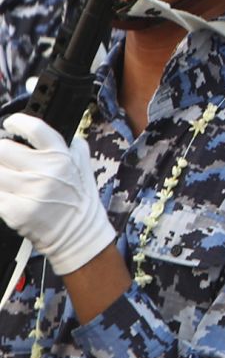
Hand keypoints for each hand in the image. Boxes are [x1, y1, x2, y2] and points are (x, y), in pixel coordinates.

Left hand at [0, 114, 114, 275]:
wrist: (78, 234)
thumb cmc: (79, 201)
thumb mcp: (84, 167)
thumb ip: (72, 147)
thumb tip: (57, 135)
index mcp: (62, 158)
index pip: (35, 129)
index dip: (17, 122)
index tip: (10, 124)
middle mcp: (45, 173)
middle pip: (3, 149)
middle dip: (1, 151)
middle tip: (5, 157)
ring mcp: (28, 192)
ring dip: (0, 172)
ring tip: (8, 175)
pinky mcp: (14, 211)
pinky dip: (0, 191)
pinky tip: (6, 191)